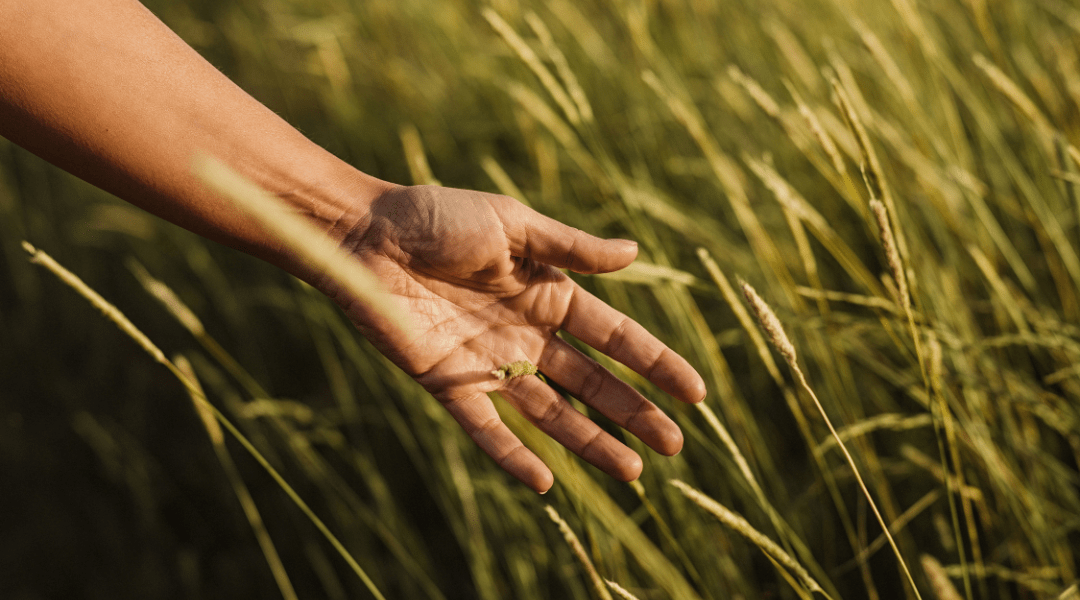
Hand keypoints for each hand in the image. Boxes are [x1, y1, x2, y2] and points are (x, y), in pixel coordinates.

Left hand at [323, 185, 706, 492]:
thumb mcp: (514, 225)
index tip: (696, 393)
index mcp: (548, 293)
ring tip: (632, 473)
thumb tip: (635, 253)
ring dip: (590, 442)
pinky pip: (486, 427)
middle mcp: (527, 334)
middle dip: (634, 413)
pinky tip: (545, 483)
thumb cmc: (438, 216)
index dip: (656, 364)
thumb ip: (571, 249)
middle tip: (673, 445)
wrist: (366, 233)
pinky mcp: (448, 382)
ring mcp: (490, 362)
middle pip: (592, 382)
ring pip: (550, 413)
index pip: (615, 337)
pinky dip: (512, 455)